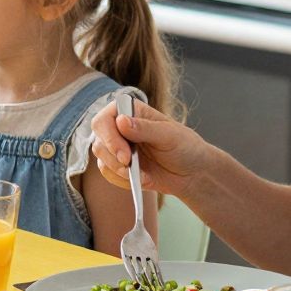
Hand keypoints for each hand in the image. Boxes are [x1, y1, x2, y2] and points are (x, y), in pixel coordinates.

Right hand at [88, 98, 212, 196]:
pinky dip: (122, 179)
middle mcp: (119, 127)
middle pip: (98, 140)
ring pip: (101, 158)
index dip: (109, 137)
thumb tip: (121, 121)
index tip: (124, 154)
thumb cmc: (185, 147)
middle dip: (113, 157)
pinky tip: (141, 178)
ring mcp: (117, 147)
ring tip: (140, 174)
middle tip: (130, 166)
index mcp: (130, 111)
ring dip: (118, 170)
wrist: (192, 172)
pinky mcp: (118, 165)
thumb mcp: (169, 135)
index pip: (103, 120)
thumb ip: (145, 128)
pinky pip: (108, 174)